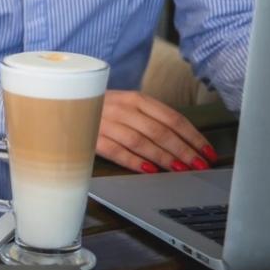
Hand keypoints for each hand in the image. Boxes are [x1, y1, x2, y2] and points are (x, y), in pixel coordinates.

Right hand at [97, 90, 217, 173]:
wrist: (62, 102)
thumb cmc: (101, 109)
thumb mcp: (127, 107)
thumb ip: (151, 119)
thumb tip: (183, 140)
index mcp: (135, 98)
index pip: (172, 117)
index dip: (193, 136)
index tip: (207, 152)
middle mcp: (121, 107)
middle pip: (159, 130)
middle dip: (183, 150)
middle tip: (199, 165)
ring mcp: (104, 121)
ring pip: (140, 141)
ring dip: (163, 157)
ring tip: (179, 169)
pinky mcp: (89, 136)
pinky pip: (115, 150)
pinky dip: (134, 161)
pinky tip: (149, 171)